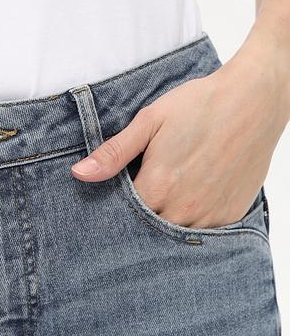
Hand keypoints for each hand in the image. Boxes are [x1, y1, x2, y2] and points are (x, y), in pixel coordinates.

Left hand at [71, 42, 289, 228]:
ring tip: (168, 199)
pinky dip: (194, 223)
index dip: (116, 210)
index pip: (122, 217)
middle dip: (140, 220)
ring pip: (176, 235)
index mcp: (158, 187)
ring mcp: (209, 215)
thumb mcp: (150, 121)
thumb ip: (114, 153)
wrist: (255, 100)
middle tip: (143, 199)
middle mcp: (183, 209)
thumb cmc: (200, 105)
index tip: (116, 199)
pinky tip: (191, 202)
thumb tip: (79, 173)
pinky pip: (204, 233)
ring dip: (167, 223)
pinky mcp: (230, 215)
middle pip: (148, 230)